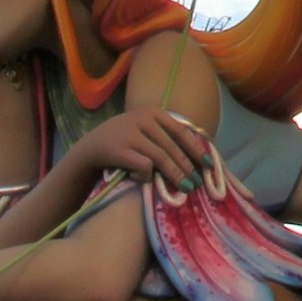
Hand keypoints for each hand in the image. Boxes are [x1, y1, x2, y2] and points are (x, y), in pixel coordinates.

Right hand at [81, 105, 217, 193]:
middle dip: (187, 167)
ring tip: (184, 187)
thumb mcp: (145, 129)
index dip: (197, 149)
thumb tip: (199, 156)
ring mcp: (131, 134)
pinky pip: (144, 167)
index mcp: (153, 113)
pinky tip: (144, 179)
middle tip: (197, 183)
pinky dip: (148, 176)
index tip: (209, 164)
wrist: (92, 146)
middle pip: (172, 147)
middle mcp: (143, 120)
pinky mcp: (120, 150)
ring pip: (161, 158)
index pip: (181, 132)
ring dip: (175, 175)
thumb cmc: (126, 140)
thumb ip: (167, 136)